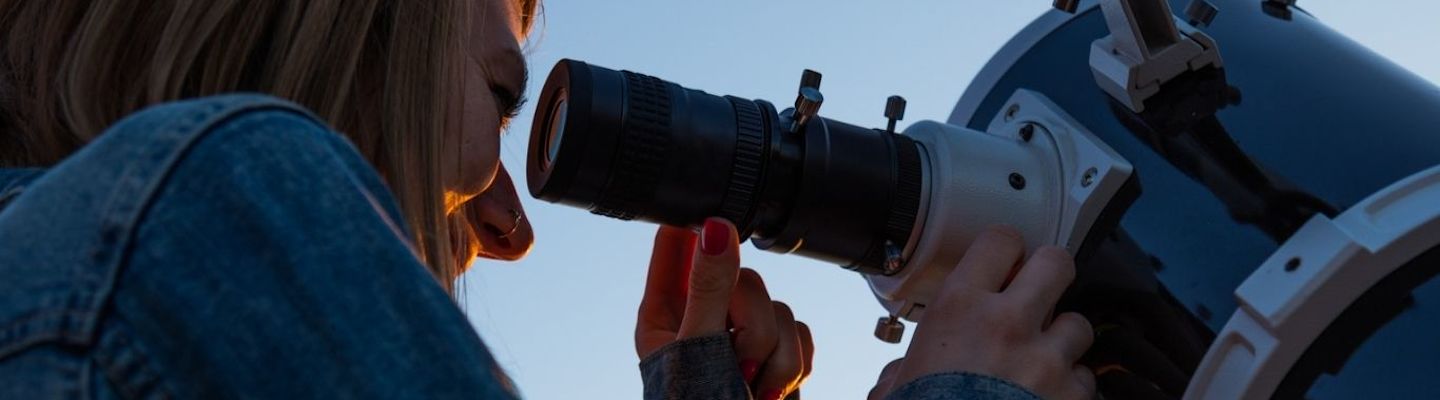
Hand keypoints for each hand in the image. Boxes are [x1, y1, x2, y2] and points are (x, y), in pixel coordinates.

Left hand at [636, 218, 814, 399]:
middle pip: (744, 279)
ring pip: (778, 308)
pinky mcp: (774, 354)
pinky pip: (800, 331)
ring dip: (776, 355)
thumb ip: (708, 290)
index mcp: (665, 315)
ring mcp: (741, 338)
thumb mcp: (697, 351)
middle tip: (741, 364)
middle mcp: (703, 319)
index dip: (696, 224)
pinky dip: (792, 364)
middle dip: (754, 326)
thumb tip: (716, 228)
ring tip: (753, 387)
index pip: (675, 246)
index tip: (718, 208)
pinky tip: (770, 390)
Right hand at [874, 226, 1095, 399]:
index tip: (1004, 260)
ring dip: (1063, 338)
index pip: (1000, 240)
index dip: (1005, 249)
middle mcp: (1008, 322)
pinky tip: (1049, 396)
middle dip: (1050, 274)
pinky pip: (1086, 378)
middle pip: (1056, 262)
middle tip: (1039, 290)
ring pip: (1079, 322)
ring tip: (1040, 358)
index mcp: (960, 308)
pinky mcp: (1073, 395)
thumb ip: (906, 368)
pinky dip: (1072, 386)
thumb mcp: (898, 387)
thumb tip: (899, 377)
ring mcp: (1047, 359)